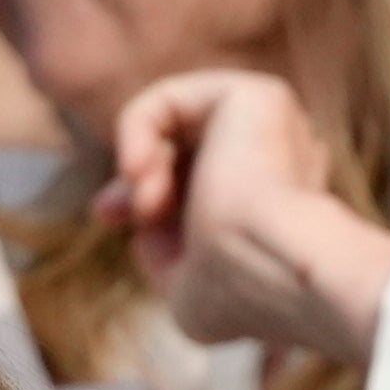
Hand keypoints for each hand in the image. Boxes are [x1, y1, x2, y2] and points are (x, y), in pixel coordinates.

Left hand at [95, 68, 389, 363]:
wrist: (275, 266)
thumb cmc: (242, 292)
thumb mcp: (187, 291)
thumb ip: (162, 254)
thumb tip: (140, 216)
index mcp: (277, 204)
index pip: (202, 180)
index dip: (144, 193)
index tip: (106, 217)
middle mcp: (283, 161)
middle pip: (184, 150)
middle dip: (135, 178)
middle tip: (110, 212)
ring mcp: (275, 127)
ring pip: (176, 126)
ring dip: (143, 167)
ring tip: (147, 207)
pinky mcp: (258, 96)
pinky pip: (169, 100)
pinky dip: (137, 130)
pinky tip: (137, 169)